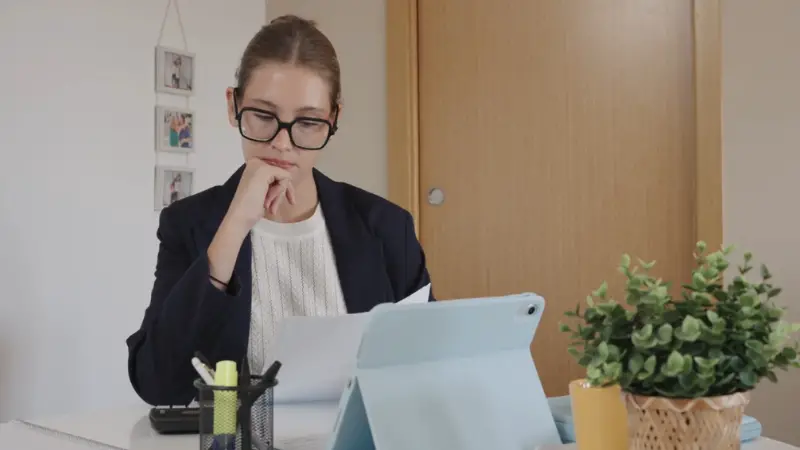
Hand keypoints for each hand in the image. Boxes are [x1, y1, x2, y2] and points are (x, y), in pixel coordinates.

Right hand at [207, 159, 295, 288]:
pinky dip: (281, 192)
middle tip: (272, 208)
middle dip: (281, 191)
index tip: (273, 206)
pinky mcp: (262, 172)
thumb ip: (270, 189)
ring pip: (284, 176)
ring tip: (269, 208)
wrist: (237, 223)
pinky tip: (270, 205)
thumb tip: (284, 185)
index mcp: (252, 170)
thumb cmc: (246, 216)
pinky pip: (284, 177)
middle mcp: (253, 164)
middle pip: (282, 174)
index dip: (280, 189)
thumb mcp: (262, 200)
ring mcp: (257, 167)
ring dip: (280, 194)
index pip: (278, 173)